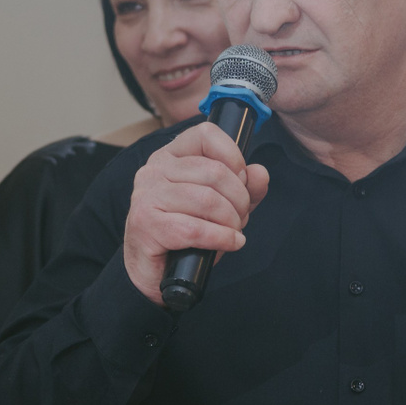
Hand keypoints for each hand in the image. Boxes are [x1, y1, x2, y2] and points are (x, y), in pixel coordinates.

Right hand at [123, 123, 270, 304]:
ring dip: (231, 221)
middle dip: (239, 199)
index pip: (206, 134)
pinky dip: (222, 238)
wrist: (152, 269)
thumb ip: (244, 188)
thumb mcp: (221, 205)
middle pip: (214, 172)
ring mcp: (147, 196)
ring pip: (207, 200)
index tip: (242, 180)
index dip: (233, 156)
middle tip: (240, 217)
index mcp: (170, 156)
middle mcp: (155, 170)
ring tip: (234, 231)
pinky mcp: (146, 224)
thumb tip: (259, 173)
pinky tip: (231, 243)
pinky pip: (196, 229)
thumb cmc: (184, 232)